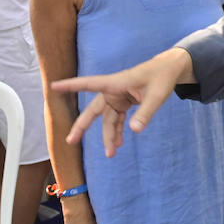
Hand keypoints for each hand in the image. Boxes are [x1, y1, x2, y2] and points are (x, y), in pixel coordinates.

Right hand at [55, 47, 193, 156]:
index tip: (53, 86)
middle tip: (70, 141)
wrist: (170, 70)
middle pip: (93, 110)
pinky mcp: (124, 103)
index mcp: (116, 83)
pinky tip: (118, 143)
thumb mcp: (157, 96)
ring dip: (108, 135)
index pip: (89, 84)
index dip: (71, 85)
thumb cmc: (162, 77)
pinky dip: (117, 131)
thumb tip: (133, 131)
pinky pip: (117, 119)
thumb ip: (145, 113)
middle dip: (82, 126)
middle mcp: (113, 91)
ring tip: (110, 154)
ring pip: (107, 120)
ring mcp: (118, 98)